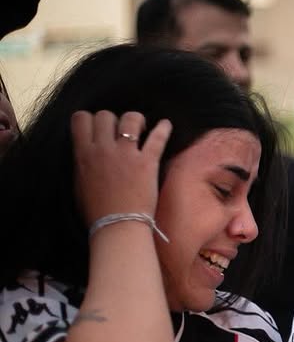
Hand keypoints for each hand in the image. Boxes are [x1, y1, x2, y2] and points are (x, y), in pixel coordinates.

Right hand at [71, 111, 170, 226]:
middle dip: (113, 119)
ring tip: (142, 128)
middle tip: (121, 131)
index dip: (89, 118)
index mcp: (84, 154)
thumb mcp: (79, 185)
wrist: (117, 226)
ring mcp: (127, 154)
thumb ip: (82, 164)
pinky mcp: (147, 162)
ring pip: (130, 119)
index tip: (98, 127)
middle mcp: (104, 149)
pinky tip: (166, 124)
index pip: (80, 119)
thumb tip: (86, 154)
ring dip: (136, 120)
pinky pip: (158, 137)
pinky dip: (164, 128)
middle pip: (105, 115)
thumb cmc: (97, 212)